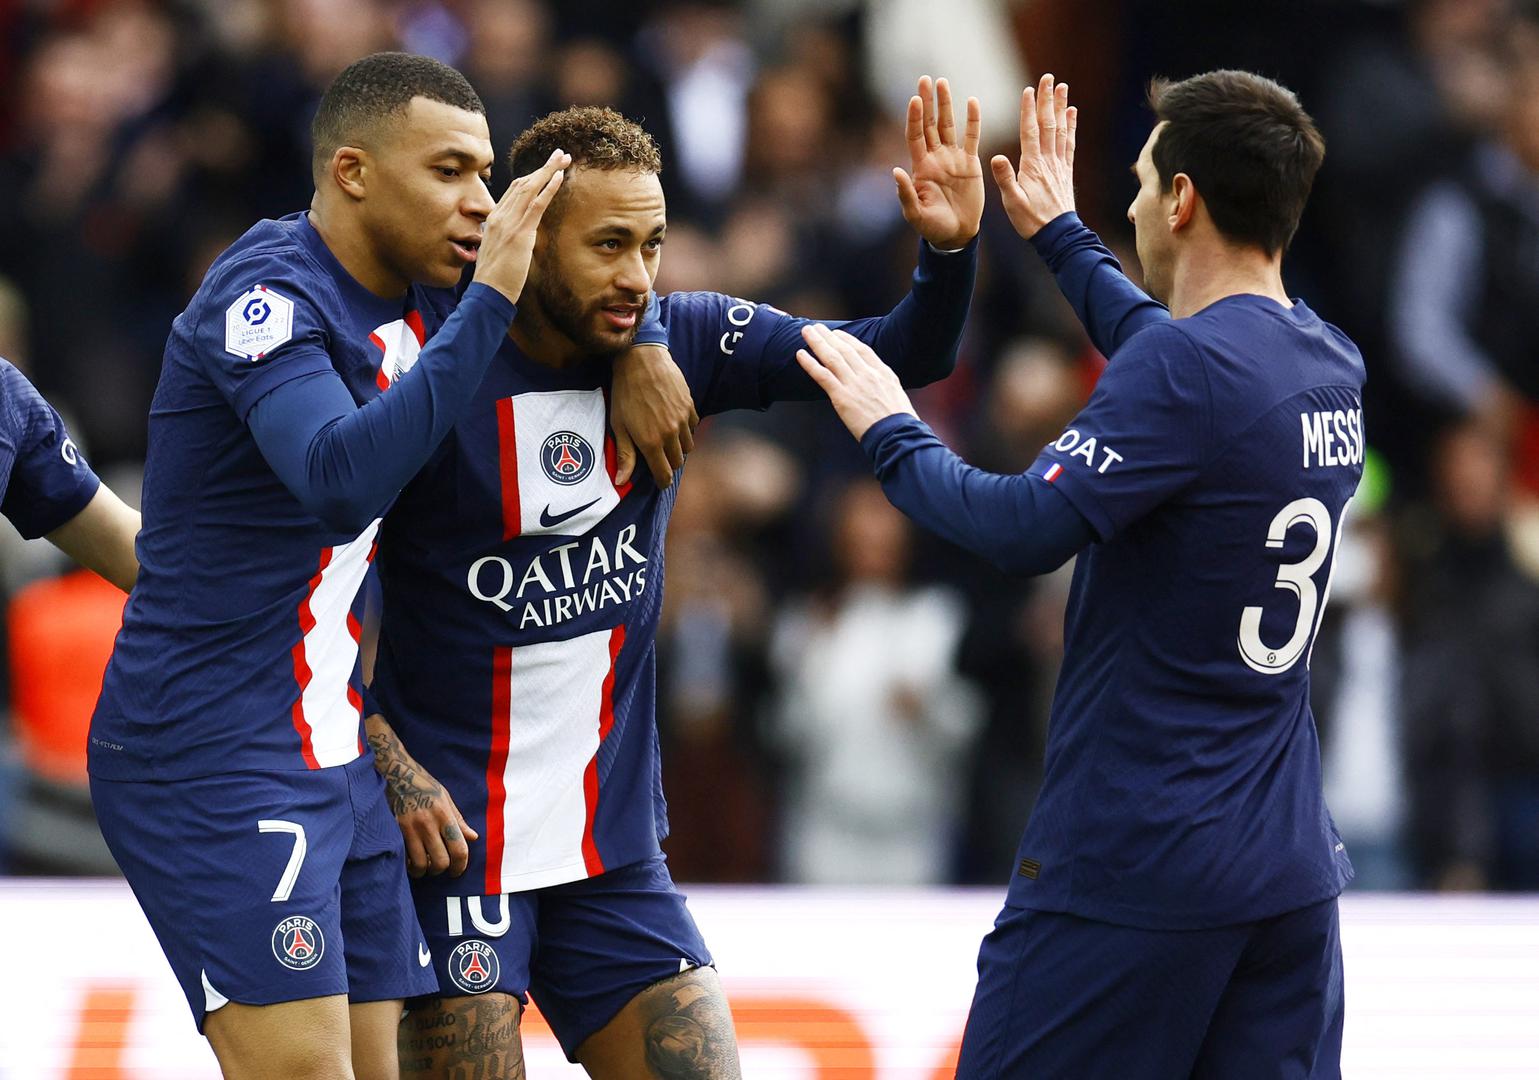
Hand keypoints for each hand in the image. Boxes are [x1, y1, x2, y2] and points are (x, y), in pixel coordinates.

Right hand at [367, 714, 478, 877]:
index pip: (459, 848)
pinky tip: (409, 860)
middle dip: (442, 870)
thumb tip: (473, 837)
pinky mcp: (394, 831)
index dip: (461, 865)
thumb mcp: (445, 797)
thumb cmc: (423, 784)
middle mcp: (428, 823)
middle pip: (440, 862)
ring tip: (423, 867)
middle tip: (439, 869)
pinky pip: (403, 858)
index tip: (458, 871)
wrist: (394, 772)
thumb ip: (458, 820)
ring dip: (423, 871)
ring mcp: (409, 828)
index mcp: (444, 815)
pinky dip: (408, 865)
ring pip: (420, 864)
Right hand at [471, 147, 570, 303]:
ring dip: (549, 171)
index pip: (514, 191)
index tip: (547, 168)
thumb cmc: (495, 279)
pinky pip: (536, 205)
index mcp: (494, 219)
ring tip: (564, 158)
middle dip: (543, 167)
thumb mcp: (500, 252)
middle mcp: (499, 216)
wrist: (487, 294)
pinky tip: (559, 177)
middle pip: (523, 183)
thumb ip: (509, 238)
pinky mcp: (519, 233)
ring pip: (530, 189)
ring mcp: (508, 223)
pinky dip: (548, 189)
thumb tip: (522, 237)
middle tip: (561, 154)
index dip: (532, 177)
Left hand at [611, 341, 697, 487]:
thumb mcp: (619, 425)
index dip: (662, 481)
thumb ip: (625, 455)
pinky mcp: (690, 406)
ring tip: (666, 438)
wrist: (641, 360)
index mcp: (651, 442)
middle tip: (658, 455)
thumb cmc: (625, 393)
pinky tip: (673, 421)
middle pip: (677, 462)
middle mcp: (670, 434)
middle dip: (669, 463)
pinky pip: (693, 427)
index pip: (664, 474)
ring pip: (688, 446)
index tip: (660, 480)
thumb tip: (621, 482)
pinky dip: (686, 429)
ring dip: (678, 447)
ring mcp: (682, 420)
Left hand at [795, 324, 914, 439]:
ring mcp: (854, 384)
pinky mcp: (842, 397)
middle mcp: (868, 374)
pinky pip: (822, 375)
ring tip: (805, 332)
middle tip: (815, 327)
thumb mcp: (896, 396)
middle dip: (828, 336)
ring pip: (832, 357)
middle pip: (844, 349)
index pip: (862, 350)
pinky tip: (800, 354)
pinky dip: (810, 363)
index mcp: (883, 372)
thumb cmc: (900, 423)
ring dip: (817, 342)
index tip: (837, 334)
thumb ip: (883, 387)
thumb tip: (876, 388)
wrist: (898, 434)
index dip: (847, 340)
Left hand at [896, 76, 983, 249]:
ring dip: (945, 104)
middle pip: (929, 124)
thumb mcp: (916, 214)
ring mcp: (953, 158)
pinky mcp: (970, 163)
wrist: (956, 234)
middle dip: (927, 102)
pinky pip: (972, 137)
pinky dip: (973, 120)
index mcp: (920, 167)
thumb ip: (906, 194)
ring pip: (948, 125)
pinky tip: (972, 102)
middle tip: (925, 79)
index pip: (915, 136)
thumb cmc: (932, 227)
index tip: (915, 99)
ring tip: (942, 82)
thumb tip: (895, 170)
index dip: (914, 118)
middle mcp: (935, 158)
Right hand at [991, 73, 1077, 239]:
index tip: (1029, 90)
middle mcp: (1048, 160)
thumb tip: (996, 156)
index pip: (1030, 131)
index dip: (1029, 110)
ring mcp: (1059, 164)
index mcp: (1033, 166)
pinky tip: (1072, 113)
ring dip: (1061, 107)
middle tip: (1049, 78)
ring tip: (1063, 87)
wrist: (1057, 235)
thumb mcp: (1012, 202)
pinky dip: (1070, 126)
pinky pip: (1069, 143)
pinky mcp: (1065, 171)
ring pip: (1060, 129)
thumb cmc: (1031, 221)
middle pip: (1048, 124)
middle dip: (1048, 100)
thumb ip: (1005, 179)